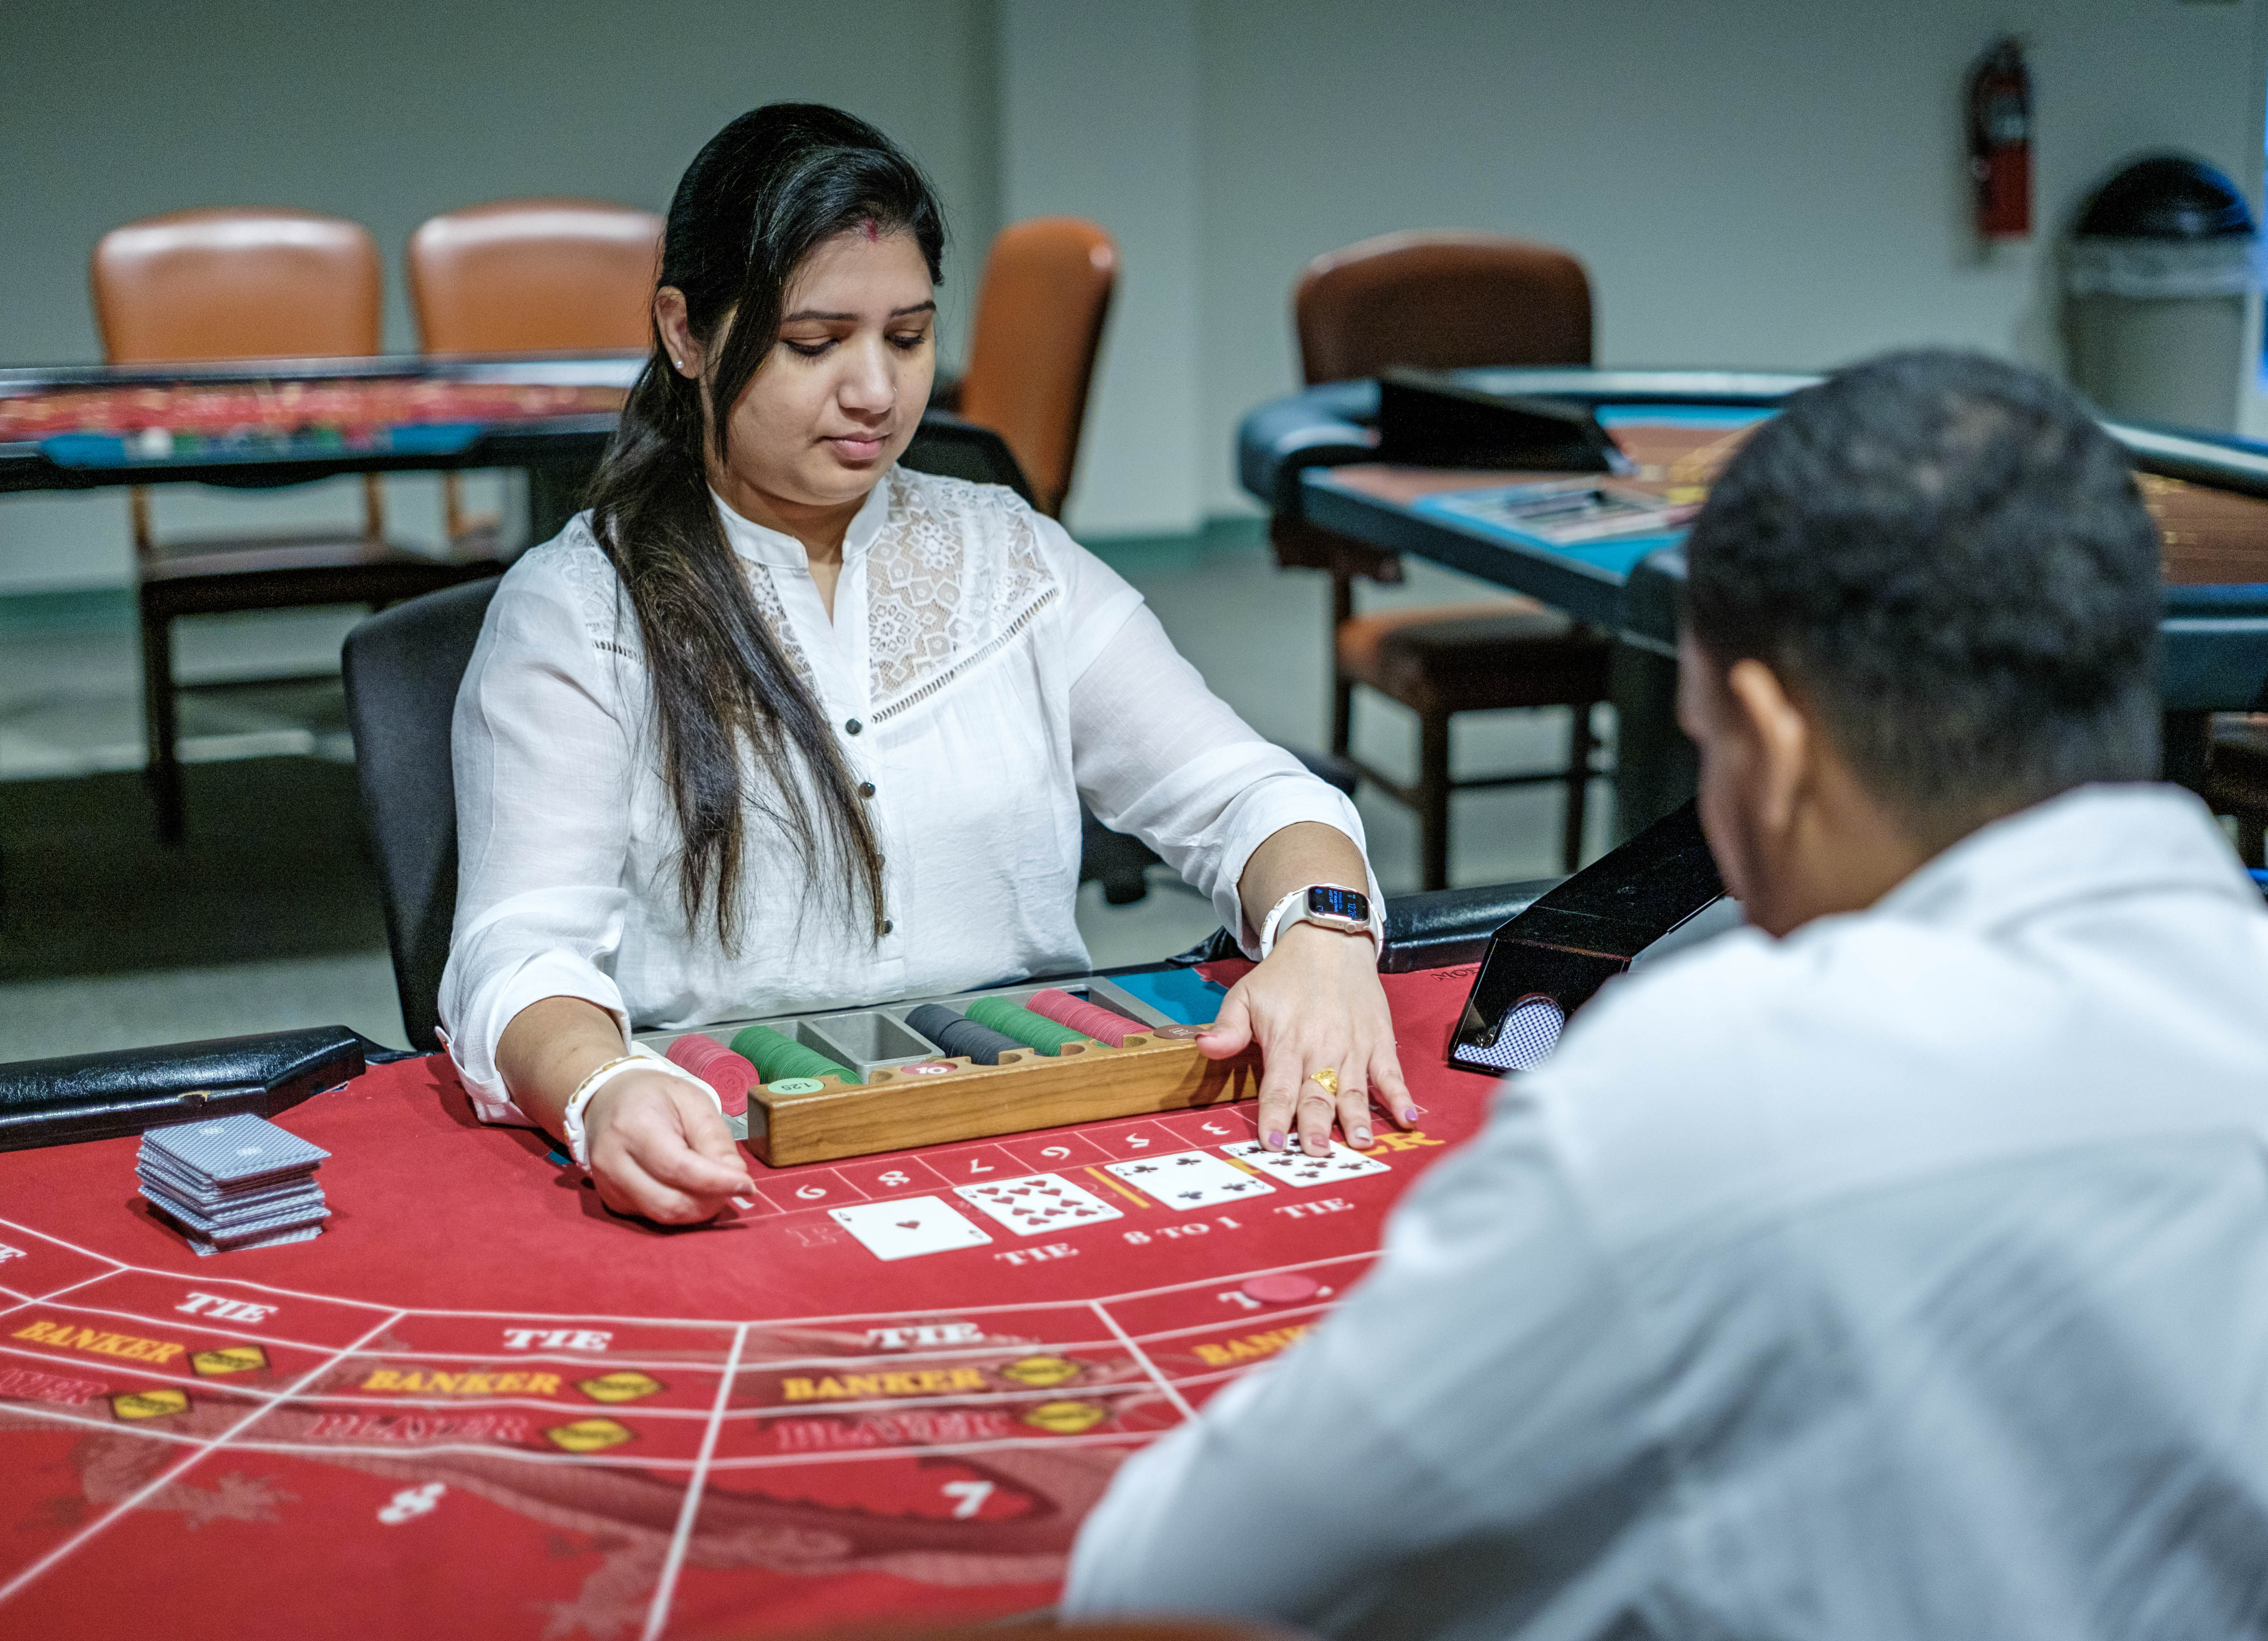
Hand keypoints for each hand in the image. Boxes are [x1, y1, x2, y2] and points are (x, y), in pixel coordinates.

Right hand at [581, 1071, 754, 1224]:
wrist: (608, 1099)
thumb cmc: (655, 1097)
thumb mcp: (693, 1101)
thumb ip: (714, 1138)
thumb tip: (736, 1176)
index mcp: (634, 1125)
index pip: (679, 1168)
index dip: (717, 1182)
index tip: (747, 1186)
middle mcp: (612, 1159)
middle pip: (669, 1201)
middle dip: (710, 1201)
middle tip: (733, 1187)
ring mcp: (607, 1183)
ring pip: (661, 1215)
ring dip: (697, 1209)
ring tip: (715, 1188)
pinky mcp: (610, 1199)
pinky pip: (651, 1215)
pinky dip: (678, 1208)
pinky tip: (688, 1188)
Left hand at [1195, 923, 1414, 1156]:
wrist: (1329, 941)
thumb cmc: (1283, 975)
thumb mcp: (1245, 994)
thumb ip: (1227, 1027)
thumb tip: (1205, 1048)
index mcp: (1287, 1041)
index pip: (1278, 1087)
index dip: (1275, 1116)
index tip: (1272, 1144)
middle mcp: (1322, 1048)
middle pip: (1317, 1094)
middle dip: (1316, 1125)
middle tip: (1315, 1151)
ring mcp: (1354, 1046)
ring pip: (1353, 1090)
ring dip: (1357, 1118)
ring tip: (1360, 1143)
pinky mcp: (1378, 1041)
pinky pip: (1391, 1074)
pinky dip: (1401, 1097)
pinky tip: (1408, 1120)